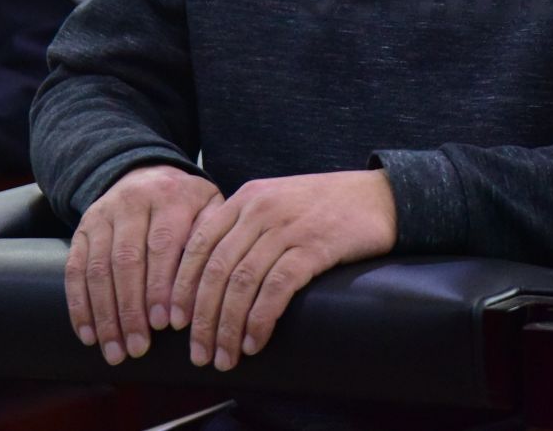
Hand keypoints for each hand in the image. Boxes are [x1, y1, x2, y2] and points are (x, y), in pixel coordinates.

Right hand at [66, 165, 222, 364]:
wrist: (147, 172)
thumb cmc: (187, 204)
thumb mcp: (209, 209)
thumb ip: (210, 243)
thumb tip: (204, 293)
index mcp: (171, 198)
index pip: (162, 245)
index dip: (160, 286)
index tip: (163, 324)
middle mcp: (133, 202)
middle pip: (126, 260)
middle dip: (130, 310)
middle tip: (138, 348)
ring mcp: (103, 214)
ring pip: (98, 268)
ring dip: (104, 315)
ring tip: (115, 350)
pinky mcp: (82, 228)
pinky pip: (75, 269)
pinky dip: (79, 305)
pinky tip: (88, 334)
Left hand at [172, 169, 396, 371]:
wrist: (379, 196)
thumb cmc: (326, 206)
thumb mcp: (277, 201)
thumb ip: (245, 225)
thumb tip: (210, 275)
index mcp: (245, 198)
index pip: (198, 244)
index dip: (181, 286)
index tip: (174, 321)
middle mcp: (260, 209)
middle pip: (216, 270)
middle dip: (202, 317)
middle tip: (199, 351)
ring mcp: (287, 227)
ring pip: (241, 283)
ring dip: (228, 326)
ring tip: (225, 356)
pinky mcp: (314, 247)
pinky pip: (277, 288)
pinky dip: (260, 318)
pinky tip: (255, 341)